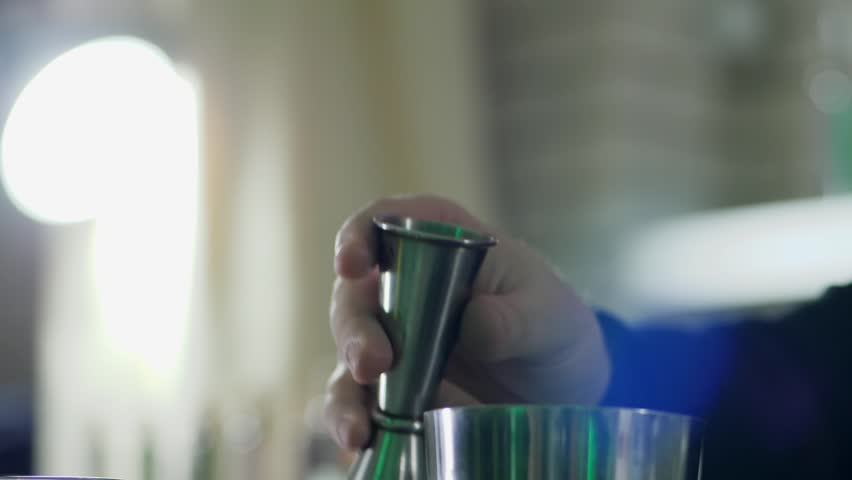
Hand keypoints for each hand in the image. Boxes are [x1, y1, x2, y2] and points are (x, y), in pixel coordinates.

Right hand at [325, 194, 610, 449]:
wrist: (561, 388)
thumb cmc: (553, 326)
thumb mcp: (550, 317)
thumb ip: (515, 318)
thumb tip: (473, 323)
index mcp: (440, 240)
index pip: (386, 221)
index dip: (359, 235)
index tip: (352, 264)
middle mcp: (404, 285)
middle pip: (356, 295)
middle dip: (355, 329)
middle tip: (373, 364)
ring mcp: (394, 338)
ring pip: (349, 354)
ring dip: (347, 388)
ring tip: (359, 426)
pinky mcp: (393, 386)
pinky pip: (361, 402)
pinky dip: (355, 421)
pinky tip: (362, 442)